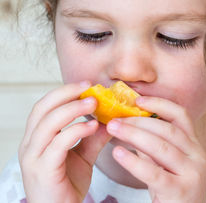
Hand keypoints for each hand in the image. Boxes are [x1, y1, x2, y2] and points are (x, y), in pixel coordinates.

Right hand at [18, 82, 111, 202]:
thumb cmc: (66, 185)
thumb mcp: (83, 156)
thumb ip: (93, 137)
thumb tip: (111, 119)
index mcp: (37, 138)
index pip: (45, 106)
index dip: (64, 92)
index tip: (87, 85)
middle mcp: (30, 145)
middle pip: (42, 108)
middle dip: (66, 94)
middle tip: (90, 89)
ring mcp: (34, 157)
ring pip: (48, 123)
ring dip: (73, 109)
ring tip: (95, 103)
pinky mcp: (43, 170)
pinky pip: (58, 144)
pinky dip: (76, 130)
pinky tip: (93, 126)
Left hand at [106, 96, 205, 202]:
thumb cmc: (174, 191)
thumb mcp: (168, 164)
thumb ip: (154, 146)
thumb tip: (130, 123)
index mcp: (194, 145)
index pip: (181, 116)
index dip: (160, 104)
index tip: (137, 99)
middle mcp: (197, 156)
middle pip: (168, 129)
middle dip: (139, 121)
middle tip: (115, 118)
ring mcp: (192, 173)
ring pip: (161, 147)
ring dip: (134, 135)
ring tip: (112, 129)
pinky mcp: (180, 190)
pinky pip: (154, 172)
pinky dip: (133, 161)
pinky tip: (118, 153)